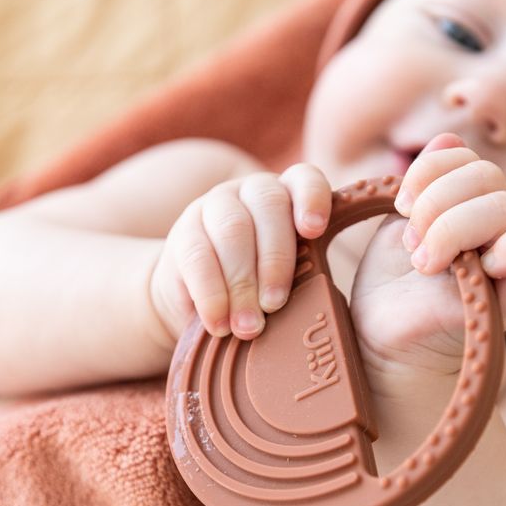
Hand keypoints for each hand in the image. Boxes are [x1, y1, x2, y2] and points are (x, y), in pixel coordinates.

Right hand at [149, 164, 331, 339]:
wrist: (199, 298)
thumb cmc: (261, 288)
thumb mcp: (290, 277)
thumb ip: (308, 275)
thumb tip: (322, 308)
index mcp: (289, 196)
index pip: (305, 180)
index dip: (312, 200)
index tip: (316, 231)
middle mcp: (251, 192)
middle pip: (268, 206)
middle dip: (275, 260)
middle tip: (274, 305)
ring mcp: (214, 207)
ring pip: (232, 229)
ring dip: (242, 281)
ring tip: (248, 326)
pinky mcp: (183, 234)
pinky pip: (196, 257)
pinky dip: (211, 294)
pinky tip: (219, 323)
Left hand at [350, 133, 505, 388]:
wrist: (382, 342)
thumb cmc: (389, 290)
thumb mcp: (398, 224)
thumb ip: (423, 183)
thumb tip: (446, 136)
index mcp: (469, 204)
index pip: (467, 156)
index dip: (429, 170)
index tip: (399, 206)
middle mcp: (498, 226)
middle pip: (488, 175)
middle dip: (435, 203)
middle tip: (411, 244)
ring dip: (452, 229)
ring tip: (425, 263)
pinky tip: (468, 270)